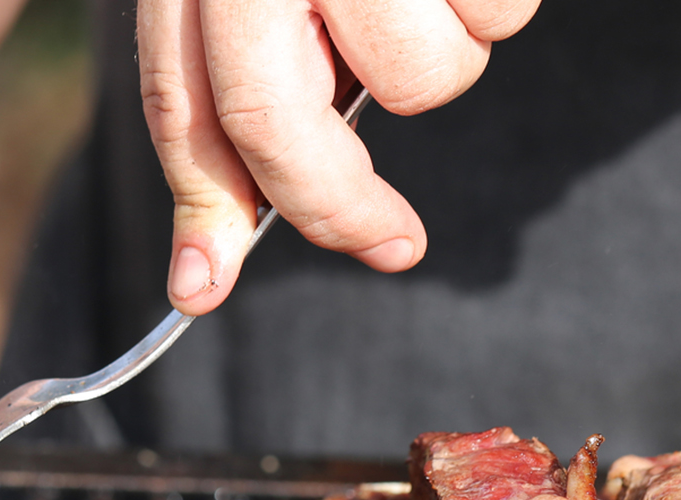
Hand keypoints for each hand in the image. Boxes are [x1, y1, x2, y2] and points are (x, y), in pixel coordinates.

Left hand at [139, 0, 538, 313]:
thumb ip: (246, 69)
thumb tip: (232, 232)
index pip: (184, 99)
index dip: (197, 205)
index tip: (200, 290)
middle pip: (277, 119)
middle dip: (335, 204)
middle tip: (389, 244)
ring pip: (415, 77)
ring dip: (442, 58)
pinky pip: (497, 14)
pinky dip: (497, 1)